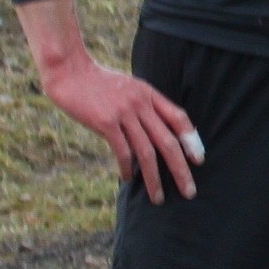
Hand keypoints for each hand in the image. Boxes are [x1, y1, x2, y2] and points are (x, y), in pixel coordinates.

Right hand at [15, 0, 202, 203]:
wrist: (70, 70)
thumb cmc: (97, 82)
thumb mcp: (128, 87)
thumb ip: (143, 105)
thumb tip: (155, 130)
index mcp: (149, 94)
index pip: (179, 118)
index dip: (191, 139)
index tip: (198, 159)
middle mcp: (141, 104)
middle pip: (168, 142)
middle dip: (181, 169)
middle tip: (189, 191)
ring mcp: (124, 113)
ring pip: (147, 152)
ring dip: (154, 179)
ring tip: (158, 198)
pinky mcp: (106, 122)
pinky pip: (123, 151)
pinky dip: (128, 169)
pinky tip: (128, 180)